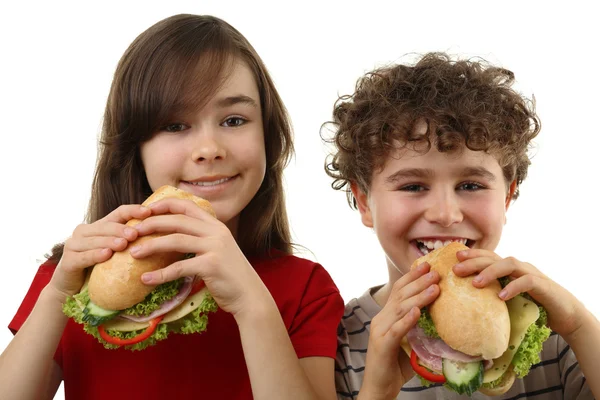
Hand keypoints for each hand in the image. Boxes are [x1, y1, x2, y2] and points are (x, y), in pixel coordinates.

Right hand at [49, 205, 148, 298]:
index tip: (149, 212)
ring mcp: (73, 244)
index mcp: (99, 226)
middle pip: (106, 225)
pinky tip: (106, 255)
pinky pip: (83, 256)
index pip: (118, 212)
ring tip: (123, 244)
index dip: (133, 210)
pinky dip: (95, 255)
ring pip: (94, 240)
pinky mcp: (67, 260)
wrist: (73, 289)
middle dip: (122, 229)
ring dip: (110, 241)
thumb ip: (129, 242)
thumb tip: (160, 236)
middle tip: (135, 233)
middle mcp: (84, 231)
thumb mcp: (116, 253)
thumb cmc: (100, 269)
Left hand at [130, 198, 271, 318]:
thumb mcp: (218, 250)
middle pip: (177, 220)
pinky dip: (160, 274)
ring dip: (151, 246)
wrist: (250, 295)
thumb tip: (173, 238)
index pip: (187, 206)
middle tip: (133, 231)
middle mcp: (216, 232)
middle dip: (152, 223)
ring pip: (176, 240)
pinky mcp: (212, 266)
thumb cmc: (230, 275)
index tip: (145, 210)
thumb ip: (201, 241)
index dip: (164, 205)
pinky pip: (180, 267)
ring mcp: (215, 247)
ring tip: (133, 253)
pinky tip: (146, 279)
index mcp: (216, 225)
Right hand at [359, 263, 439, 399]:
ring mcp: (380, 331)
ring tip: (435, 288)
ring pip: (400, 308)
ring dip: (419, 297)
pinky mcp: (382, 344)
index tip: (427, 265)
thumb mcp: (410, 341)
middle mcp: (381, 319)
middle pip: (400, 295)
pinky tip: (418, 312)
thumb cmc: (397, 365)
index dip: (412, 276)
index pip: (399, 290)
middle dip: (419, 281)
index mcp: (386, 316)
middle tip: (436, 272)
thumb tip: (444, 317)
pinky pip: (396, 329)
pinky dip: (407, 319)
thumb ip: (420, 328)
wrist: (380, 388)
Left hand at [453, 249, 587, 340]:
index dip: (473, 254)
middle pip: (495, 258)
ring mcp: (533, 274)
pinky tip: (501, 296)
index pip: (490, 256)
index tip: (455, 257)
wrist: (566, 315)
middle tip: (456, 270)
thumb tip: (467, 305)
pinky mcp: (544, 286)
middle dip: (474, 262)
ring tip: (475, 283)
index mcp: (511, 269)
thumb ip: (494, 296)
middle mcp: (520, 268)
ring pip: (510, 264)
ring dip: (491, 272)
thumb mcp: (510, 300)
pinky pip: (527, 281)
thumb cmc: (535, 307)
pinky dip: (513, 287)